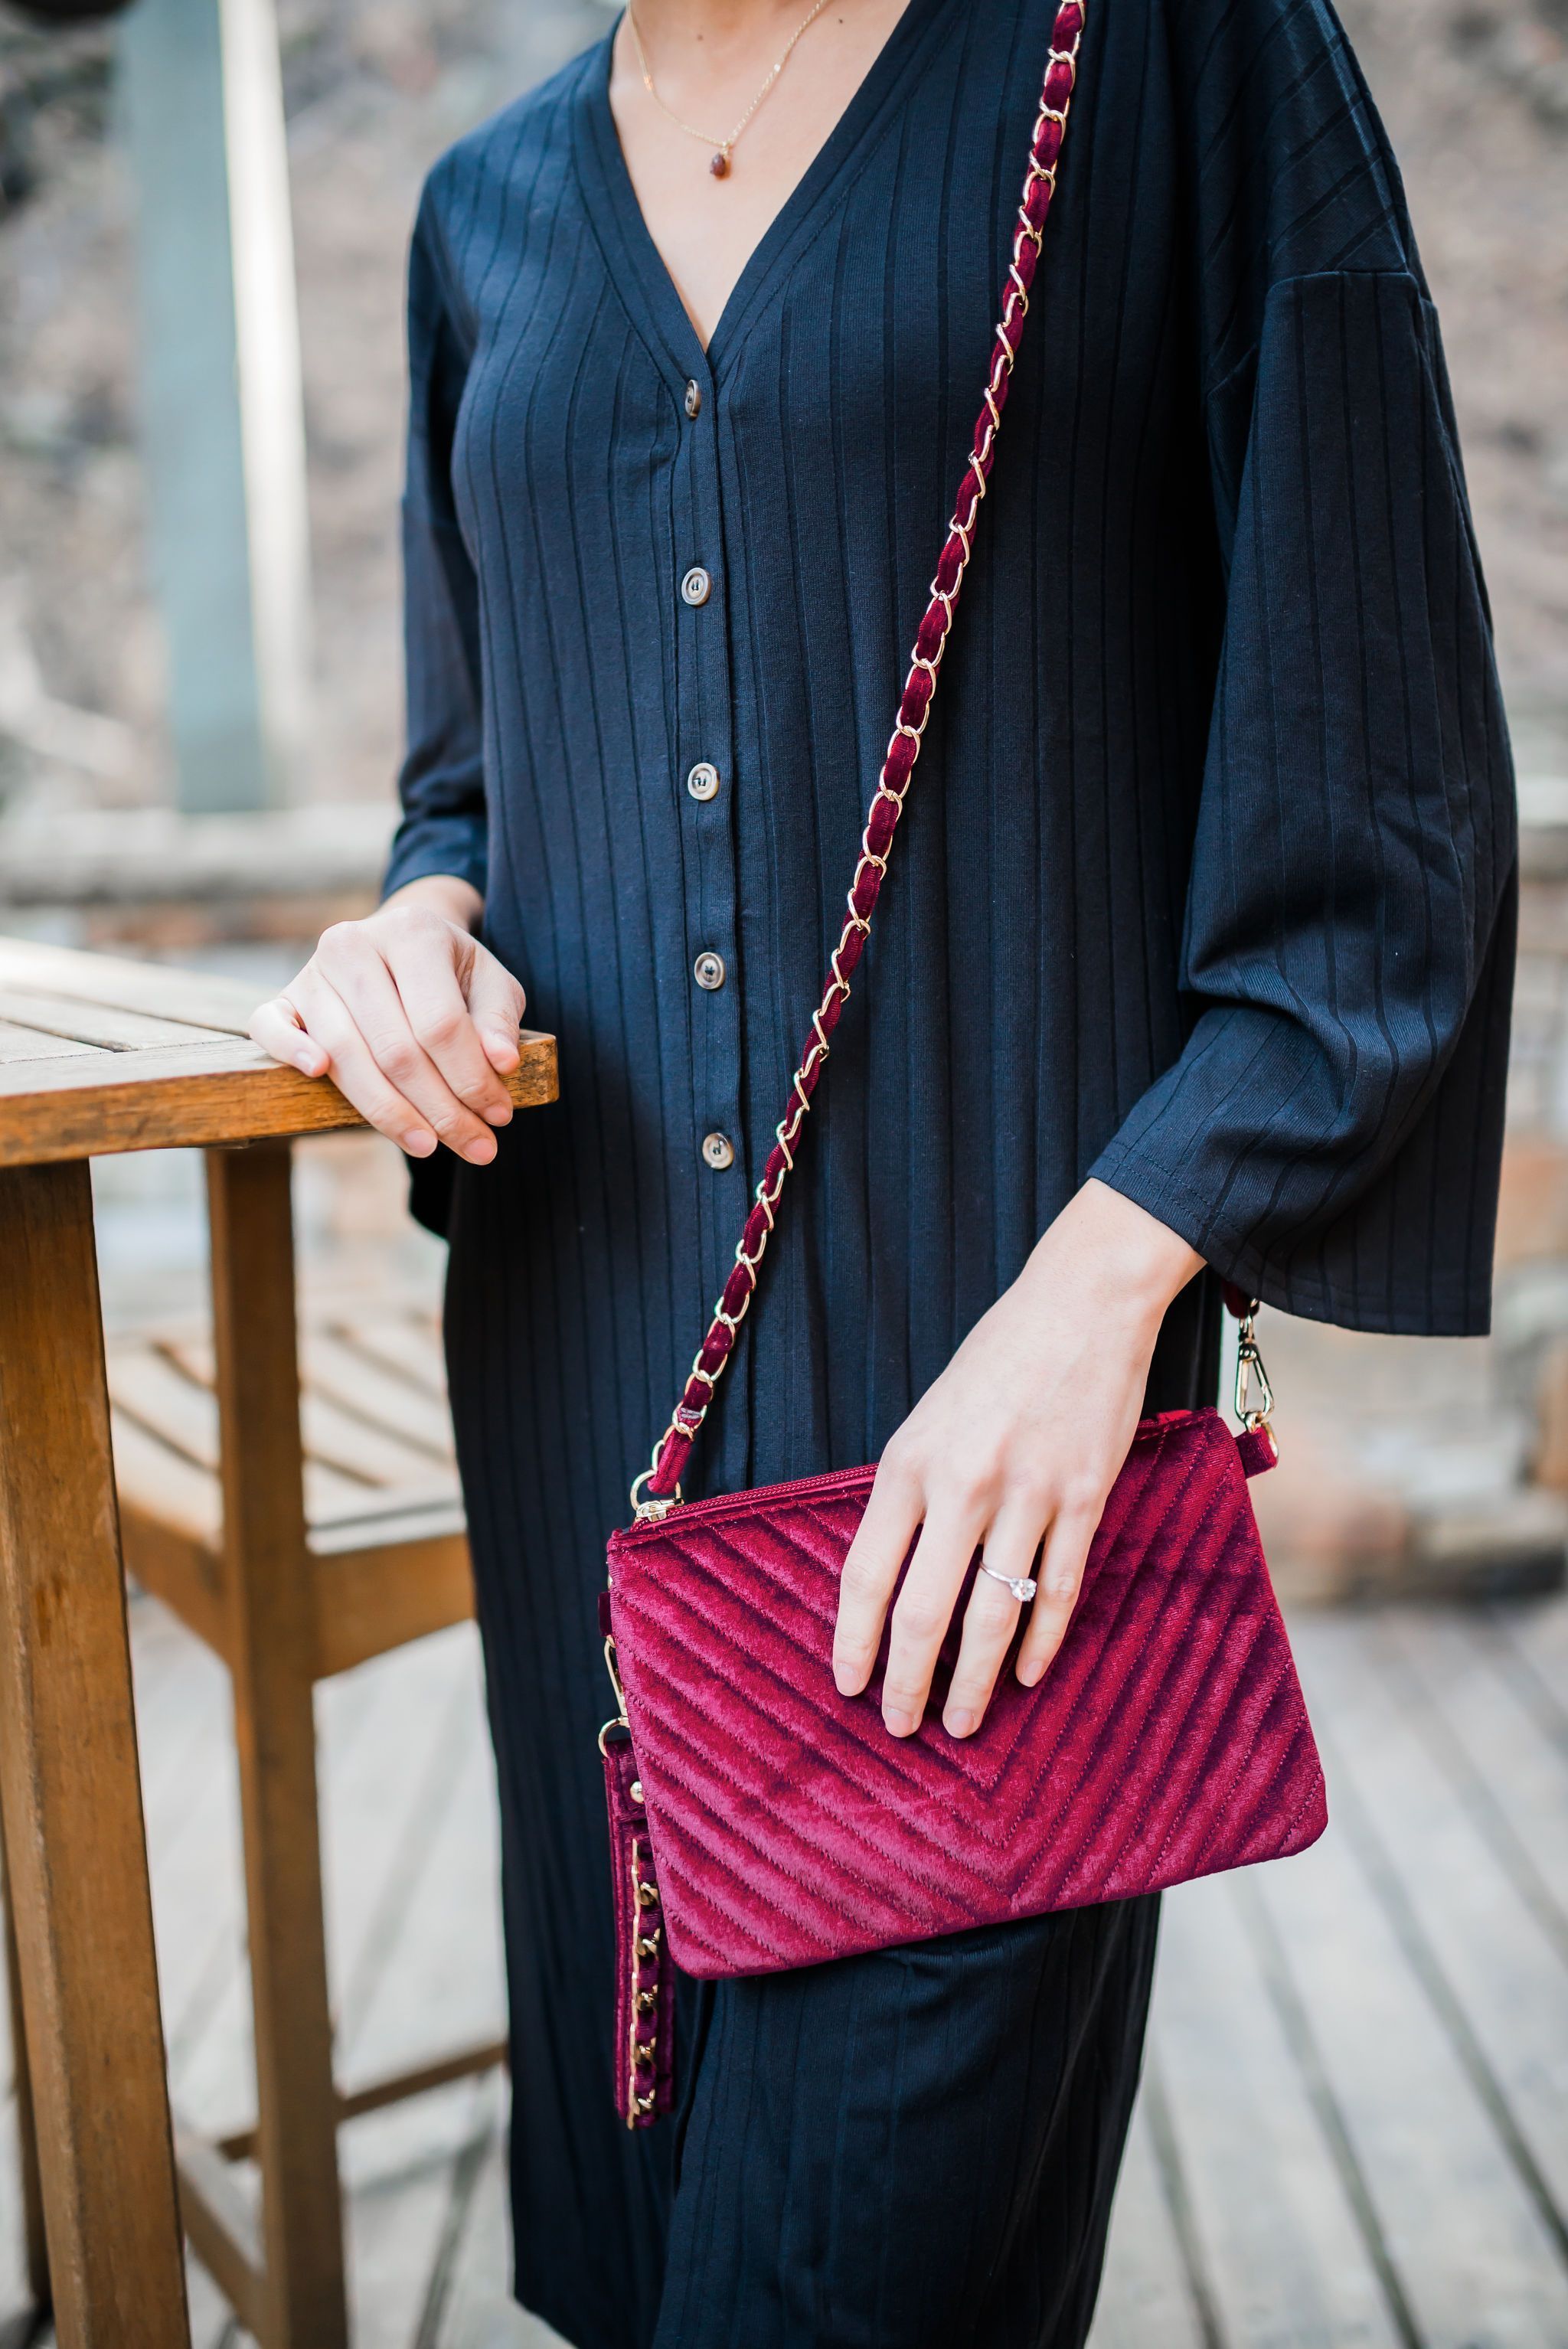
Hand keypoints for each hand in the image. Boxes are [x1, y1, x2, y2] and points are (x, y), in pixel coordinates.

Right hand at [249, 876, 525, 1163]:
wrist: (398, 943)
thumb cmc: (450, 972)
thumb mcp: (491, 983)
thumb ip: (499, 1021)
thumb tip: (503, 1064)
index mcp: (412, 931)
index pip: (441, 1023)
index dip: (471, 1079)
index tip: (500, 1116)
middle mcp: (353, 945)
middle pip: (395, 1048)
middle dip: (440, 1108)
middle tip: (475, 1146)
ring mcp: (312, 971)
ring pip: (346, 1055)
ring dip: (390, 1112)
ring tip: (429, 1145)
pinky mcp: (283, 997)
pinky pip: (270, 1028)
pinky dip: (289, 1051)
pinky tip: (318, 1074)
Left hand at [832, 1181, 1202, 1739]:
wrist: (1081, 1305)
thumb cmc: (996, 1362)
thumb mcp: (928, 1419)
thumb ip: (908, 1493)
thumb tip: (888, 1580)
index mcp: (909, 1462)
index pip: (865, 1574)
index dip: (853, 1641)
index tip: (849, 1687)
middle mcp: (963, 1483)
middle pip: (922, 1610)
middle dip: (908, 1682)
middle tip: (903, 1728)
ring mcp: (1028, 1494)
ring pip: (992, 1614)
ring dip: (975, 1681)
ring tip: (965, 1724)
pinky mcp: (1084, 1498)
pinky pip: (1056, 1589)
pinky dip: (1040, 1642)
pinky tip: (1026, 1675)